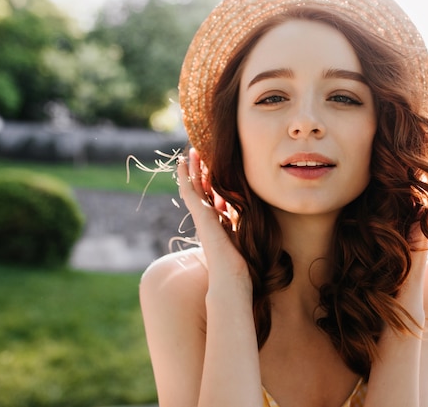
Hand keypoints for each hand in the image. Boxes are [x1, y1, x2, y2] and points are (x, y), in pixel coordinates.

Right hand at [177, 148, 249, 283]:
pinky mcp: (199, 214)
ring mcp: (201, 216)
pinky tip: (182, 162)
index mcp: (217, 223)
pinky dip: (185, 176)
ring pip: (194, 187)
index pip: (213, 197)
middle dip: (201, 170)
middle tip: (198, 152)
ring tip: (191, 151)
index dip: (211, 181)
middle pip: (202, 189)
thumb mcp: (244, 233)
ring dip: (192, 168)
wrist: (232, 275)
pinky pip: (189, 191)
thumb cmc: (241, 262)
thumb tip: (245, 208)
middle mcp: (207, 218)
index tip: (213, 167)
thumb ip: (241, 220)